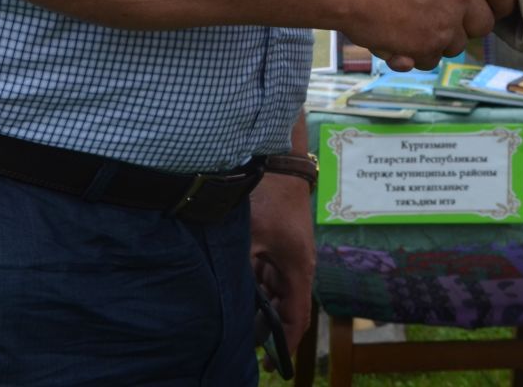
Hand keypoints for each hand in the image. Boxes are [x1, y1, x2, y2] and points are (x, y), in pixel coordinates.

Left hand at [250, 174, 313, 364]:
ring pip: (275, 289)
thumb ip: (240, 270)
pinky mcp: (279, 240)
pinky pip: (268, 271)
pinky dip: (255, 283)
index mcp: (298, 268)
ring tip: (235, 318)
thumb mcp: (248, 237)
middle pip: (285, 306)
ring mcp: (288, 252)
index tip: (271, 364)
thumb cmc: (267, 196)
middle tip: (242, 342)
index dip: (285, 344)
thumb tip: (224, 299)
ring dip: (258, 303)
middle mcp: (297, 264)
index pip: (297, 317)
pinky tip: (237, 287)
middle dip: (266, 326)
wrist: (277, 159)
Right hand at [343, 0, 512, 70]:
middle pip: (482, 23)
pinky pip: (428, 59)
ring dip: (438, 38)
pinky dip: (415, 53)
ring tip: (412, 22)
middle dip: (465, 22)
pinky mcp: (422, 48)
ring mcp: (444, 25)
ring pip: (454, 44)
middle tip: (439, 12)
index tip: (485, 1)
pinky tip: (398, 38)